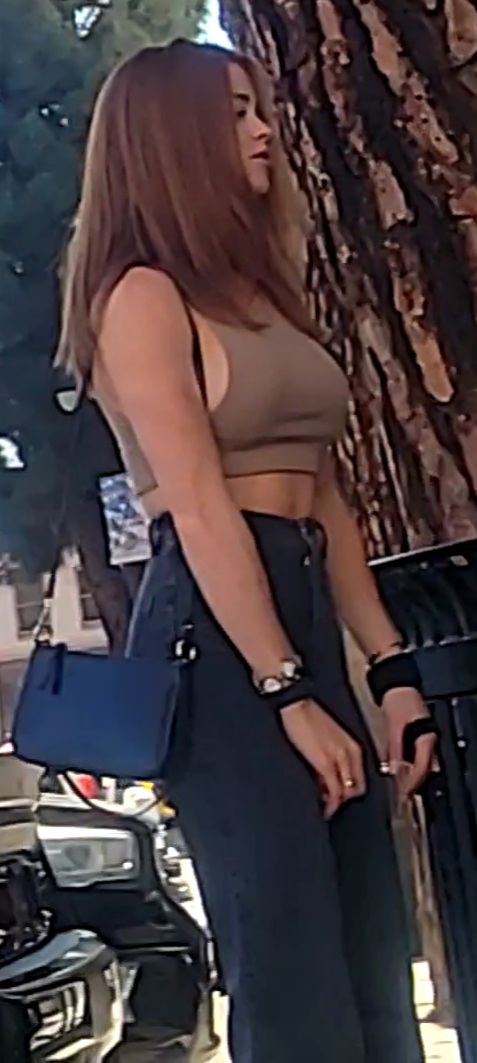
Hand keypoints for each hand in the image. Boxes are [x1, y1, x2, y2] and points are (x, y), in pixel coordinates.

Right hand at [281, 699, 365, 817]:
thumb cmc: (308, 719)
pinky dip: (330, 804)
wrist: (297, 706)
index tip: (339, 799)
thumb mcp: (328, 740)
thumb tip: (327, 780)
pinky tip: (324, 808)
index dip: (351, 793)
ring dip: (337, 804)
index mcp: (353, 747)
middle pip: (357, 788)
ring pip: (347, 792)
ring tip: (325, 808)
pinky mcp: (325, 764)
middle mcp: (351, 754)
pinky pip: (334, 791)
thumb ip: (333, 758)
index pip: (361, 779)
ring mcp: (339, 759)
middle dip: (345, 800)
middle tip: (331, 806)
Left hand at [382, 686, 435, 797]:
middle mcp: (429, 739)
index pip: (422, 767)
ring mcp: (424, 737)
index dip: (413, 782)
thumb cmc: (398, 701)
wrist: (397, 684)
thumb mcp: (394, 727)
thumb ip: (395, 750)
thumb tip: (394, 771)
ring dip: (411, 773)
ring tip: (400, 784)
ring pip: (421, 762)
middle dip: (414, 781)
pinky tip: (399, 768)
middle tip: (402, 793)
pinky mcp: (417, 734)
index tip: (404, 793)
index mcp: (426, 738)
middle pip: (425, 767)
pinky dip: (408, 763)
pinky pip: (416, 754)